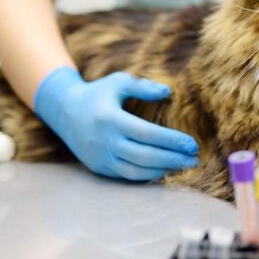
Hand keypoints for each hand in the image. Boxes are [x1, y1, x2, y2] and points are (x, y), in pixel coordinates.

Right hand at [34, 67, 198, 180]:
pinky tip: (166, 169)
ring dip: (163, 170)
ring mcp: (101, 157)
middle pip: (145, 156)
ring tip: (184, 165)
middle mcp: (105, 141)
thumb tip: (167, 92)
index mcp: (110, 119)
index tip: (192, 143)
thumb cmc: (98, 94)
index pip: (148, 134)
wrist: (64, 112)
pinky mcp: (100, 168)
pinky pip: (127, 176)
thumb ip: (143, 86)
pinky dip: (148, 175)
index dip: (172, 141)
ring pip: (136, 171)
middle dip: (173, 159)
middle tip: (194, 159)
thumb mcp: (118, 82)